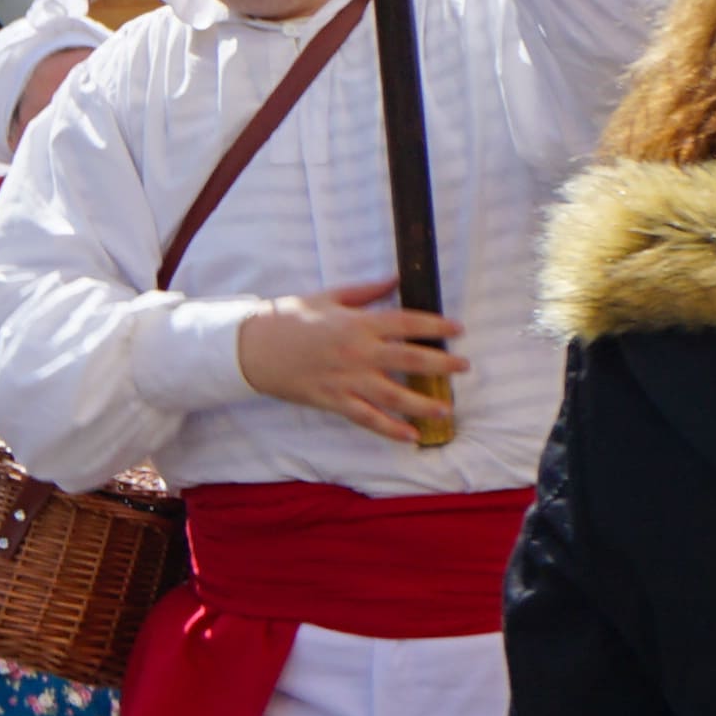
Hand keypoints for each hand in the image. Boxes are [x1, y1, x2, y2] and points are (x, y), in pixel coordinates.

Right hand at [235, 275, 466, 446]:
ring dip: (423, 404)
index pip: (407, 323)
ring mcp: (346, 380)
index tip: (458, 329)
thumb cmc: (287, 318)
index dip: (436, 326)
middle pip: (409, 360)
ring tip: (446, 410)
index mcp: (357, 323)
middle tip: (464, 367)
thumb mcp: (327, 297)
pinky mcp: (333, 400)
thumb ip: (366, 291)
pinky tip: (411, 436)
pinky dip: (390, 429)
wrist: (251, 348)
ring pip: (394, 395)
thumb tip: (397, 279)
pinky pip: (367, 418)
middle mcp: (357, 353)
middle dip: (441, 364)